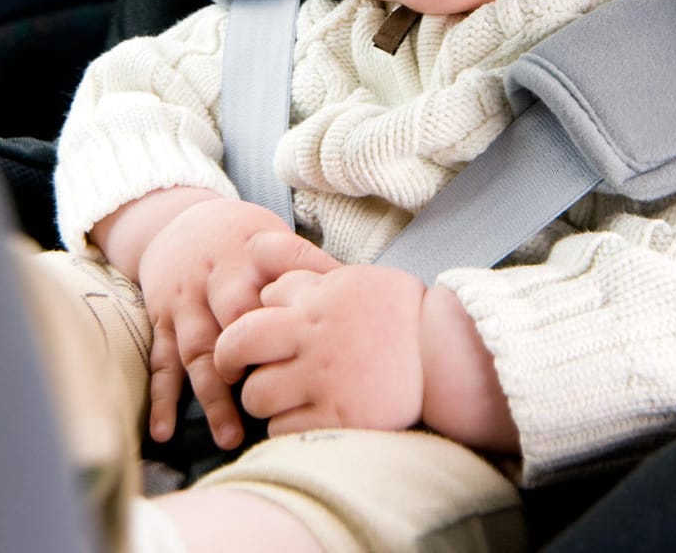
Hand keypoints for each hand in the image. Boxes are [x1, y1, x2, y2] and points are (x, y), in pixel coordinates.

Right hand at [134, 199, 338, 447]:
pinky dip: (162, 398)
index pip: (277, 272)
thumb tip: (360, 292)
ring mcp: (186, 302)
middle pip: (233, 315)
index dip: (292, 305)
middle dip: (251, 355)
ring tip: (230, 436)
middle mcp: (216, 276)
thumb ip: (311, 267)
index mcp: (252, 254)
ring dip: (212, 395)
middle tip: (273, 399)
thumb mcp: (274, 239)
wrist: (176, 221)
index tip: (311, 342)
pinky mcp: (163, 320)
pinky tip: (165, 431)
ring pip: (197, 350)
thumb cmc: (241, 240)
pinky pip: (161, 362)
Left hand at [213, 263, 427, 435]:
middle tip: (236, 369)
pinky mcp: (338, 418)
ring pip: (256, 395)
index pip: (254, 308)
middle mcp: (313, 338)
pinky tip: (302, 417)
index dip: (245, 325)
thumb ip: (301, 266)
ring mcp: (324, 380)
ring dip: (261, 398)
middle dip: (229, 361)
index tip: (251, 339)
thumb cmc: (398, 314)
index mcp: (316, 301)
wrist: (446, 355)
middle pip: (237, 348)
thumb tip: (254, 247)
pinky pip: (282, 429)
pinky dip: (284, 426)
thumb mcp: (350, 277)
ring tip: (281, 396)